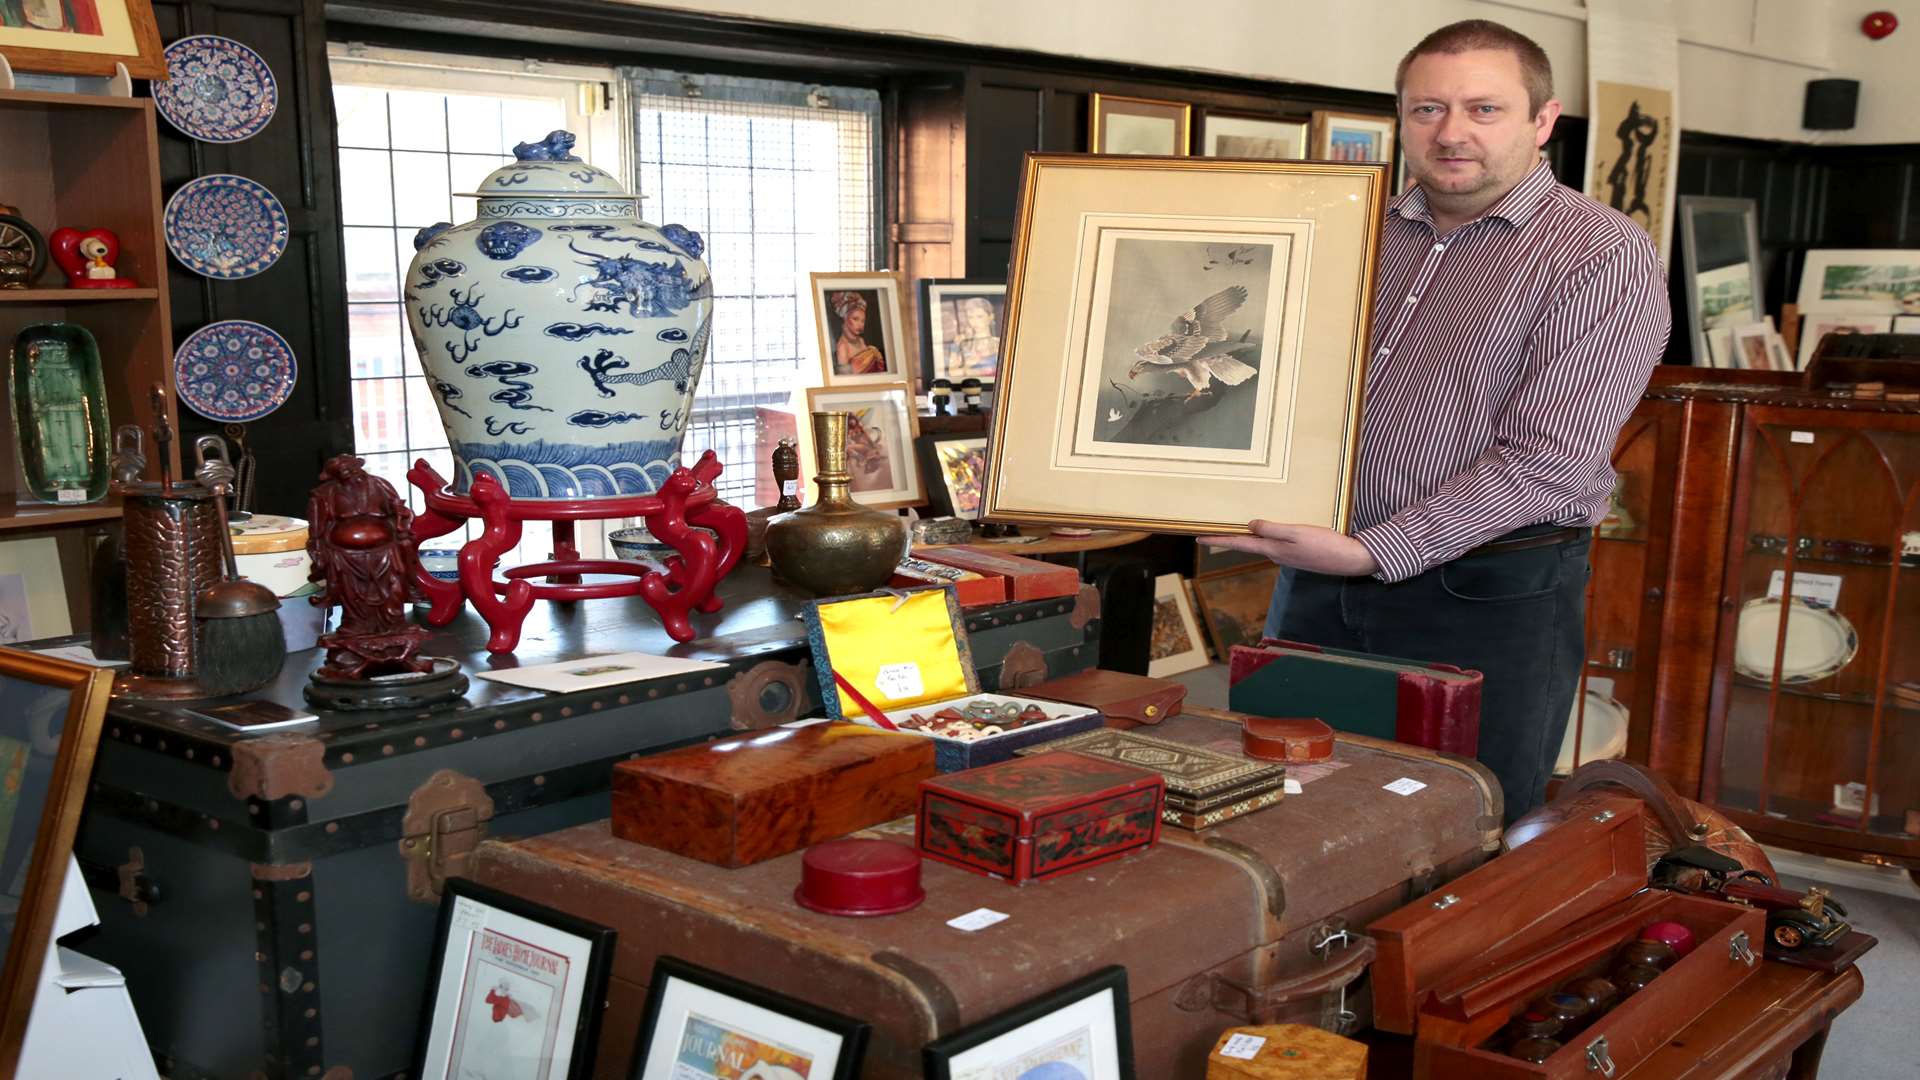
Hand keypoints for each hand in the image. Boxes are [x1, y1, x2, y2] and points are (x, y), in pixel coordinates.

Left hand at [1198, 520, 1378, 576]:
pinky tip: (1266, 531)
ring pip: (1262, 544)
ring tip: (1234, 528)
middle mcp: (1276, 555)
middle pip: (1248, 544)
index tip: (1198, 538)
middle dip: (1229, 538)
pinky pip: (1275, 543)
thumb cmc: (1326, 545)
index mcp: (1273, 549)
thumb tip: (1250, 526)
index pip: (1240, 544)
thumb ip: (1273, 529)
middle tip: (1211, 530)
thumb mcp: (1297, 533)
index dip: (1218, 540)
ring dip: (1247, 537)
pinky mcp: (1298, 554)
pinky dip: (1265, 536)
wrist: (1350, 560)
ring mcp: (1287, 556)